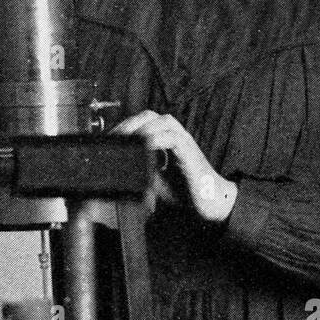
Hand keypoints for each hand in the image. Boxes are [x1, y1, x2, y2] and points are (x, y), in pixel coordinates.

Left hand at [110, 110, 237, 222]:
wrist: (211, 204)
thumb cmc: (186, 192)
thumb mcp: (155, 180)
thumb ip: (142, 170)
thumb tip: (121, 168)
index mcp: (166, 139)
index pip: (143, 121)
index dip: (125, 125)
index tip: (109, 137)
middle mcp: (176, 136)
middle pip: (150, 115)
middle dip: (129, 123)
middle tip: (114, 137)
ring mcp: (185, 142)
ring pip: (162, 121)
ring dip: (141, 128)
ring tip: (127, 139)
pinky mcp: (190, 153)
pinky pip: (172, 138)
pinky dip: (155, 140)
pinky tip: (143, 148)